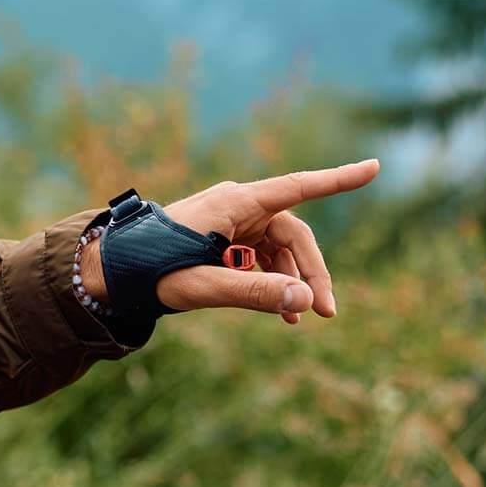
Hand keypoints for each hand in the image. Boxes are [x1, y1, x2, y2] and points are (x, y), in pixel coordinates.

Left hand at [77, 159, 378, 324]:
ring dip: (292, 281)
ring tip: (301, 319)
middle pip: (292, 235)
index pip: (297, 188)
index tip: (374, 167)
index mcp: (235, 204)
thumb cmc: (150, 272)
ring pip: (279, 249)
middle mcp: (237, 207)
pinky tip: (283, 313)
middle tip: (326, 312)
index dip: (338, 180)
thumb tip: (304, 300)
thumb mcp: (204, 285)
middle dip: (312, 272)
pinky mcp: (223, 240)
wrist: (110, 272)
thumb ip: (254, 291)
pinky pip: (260, 258)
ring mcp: (231, 223)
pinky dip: (272, 281)